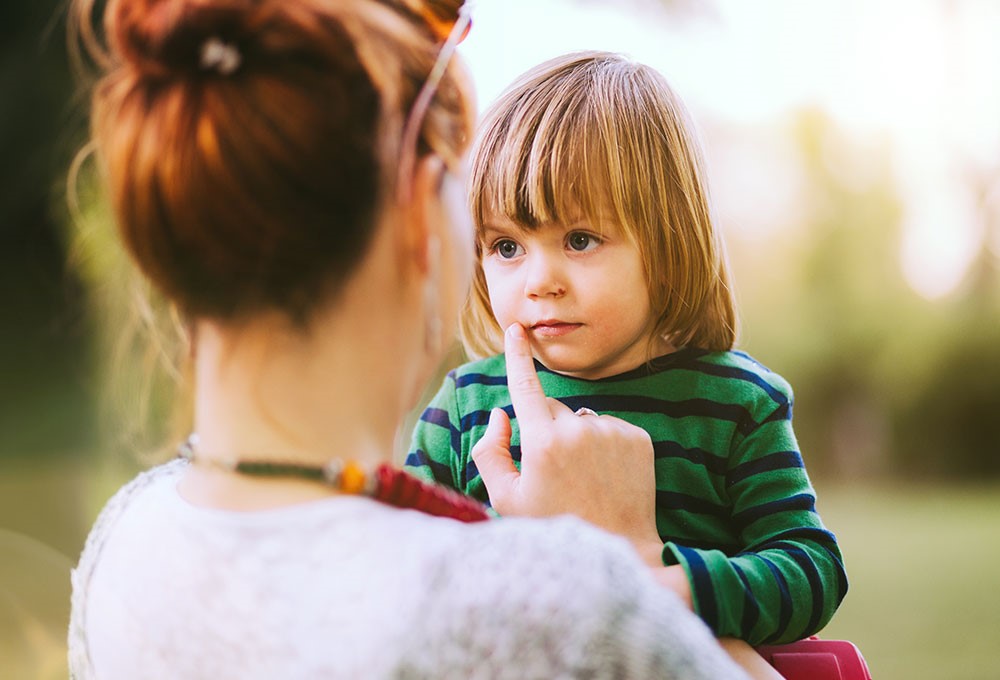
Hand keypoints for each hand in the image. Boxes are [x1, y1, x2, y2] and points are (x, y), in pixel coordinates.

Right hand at [471, 323, 661, 552]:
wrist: (620, 550)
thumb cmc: (555, 527)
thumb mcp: (506, 499)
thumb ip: (490, 452)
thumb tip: (500, 414)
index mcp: (542, 443)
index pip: (525, 387)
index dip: (517, 356)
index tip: (516, 329)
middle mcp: (579, 430)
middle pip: (551, 411)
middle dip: (546, 430)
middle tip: (552, 473)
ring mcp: (613, 432)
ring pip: (582, 420)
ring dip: (577, 439)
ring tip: (583, 480)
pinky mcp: (639, 438)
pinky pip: (611, 428)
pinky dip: (605, 445)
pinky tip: (606, 477)